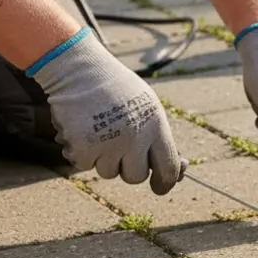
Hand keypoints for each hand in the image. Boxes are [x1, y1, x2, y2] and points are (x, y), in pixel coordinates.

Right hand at [28, 28, 181, 194]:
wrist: (79, 70)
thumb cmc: (116, 89)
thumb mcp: (147, 106)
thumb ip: (158, 138)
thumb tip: (178, 172)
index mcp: (156, 126)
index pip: (168, 168)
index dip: (165, 182)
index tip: (160, 188)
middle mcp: (135, 138)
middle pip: (135, 177)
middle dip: (127, 167)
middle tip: (118, 145)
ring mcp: (108, 144)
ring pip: (108, 172)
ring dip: (102, 157)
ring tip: (98, 128)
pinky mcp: (83, 148)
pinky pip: (83, 165)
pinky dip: (80, 151)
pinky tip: (81, 128)